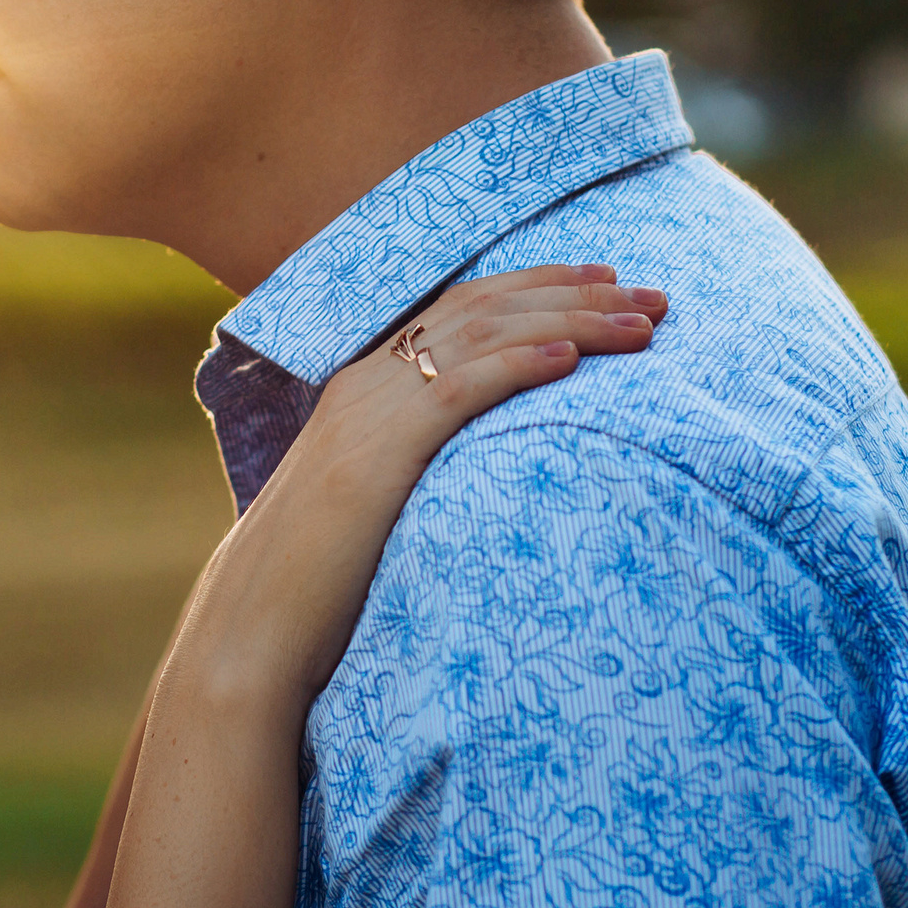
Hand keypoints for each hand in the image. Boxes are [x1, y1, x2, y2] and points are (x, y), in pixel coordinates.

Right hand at [175, 263, 664, 709]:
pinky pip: (462, 388)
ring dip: (573, 321)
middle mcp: (366, 383)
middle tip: (652, 291)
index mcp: (363, 388)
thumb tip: (478, 476)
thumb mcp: (373, 506)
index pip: (461, 308)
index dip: (536, 286)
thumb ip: (417, 470)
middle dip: (574, 292)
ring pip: (485, 336)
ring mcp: (370, 413)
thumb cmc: (315, 585)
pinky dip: (520, 363)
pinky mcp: (380, 453)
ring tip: (643, 321)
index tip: (603, 281)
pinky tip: (573, 358)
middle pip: (484, 307)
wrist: (255, 626)